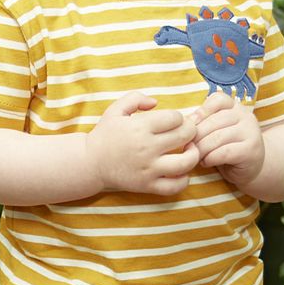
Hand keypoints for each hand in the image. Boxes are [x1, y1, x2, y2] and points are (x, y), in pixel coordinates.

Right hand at [86, 92, 200, 195]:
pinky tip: (180, 172)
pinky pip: (175, 186)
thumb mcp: (115, 109)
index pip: (176, 118)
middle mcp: (146, 148)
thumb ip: (136, 98)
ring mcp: (148, 169)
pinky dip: (184, 180)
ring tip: (189, 150)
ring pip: (186, 162)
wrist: (90, 162)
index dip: (179, 117)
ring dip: (193, 154)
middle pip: (185, 135)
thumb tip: (156, 102)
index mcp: (140, 127)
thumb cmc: (105, 134)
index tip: (173, 122)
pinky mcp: (147, 185)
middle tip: (186, 133)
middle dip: (190, 131)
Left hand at [190, 92, 264, 186]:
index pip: (217, 99)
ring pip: (217, 137)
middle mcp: (246, 116)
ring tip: (196, 156)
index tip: (191, 126)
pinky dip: (210, 158)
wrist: (250, 169)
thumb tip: (184, 122)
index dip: (201, 112)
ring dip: (201, 149)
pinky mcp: (251, 150)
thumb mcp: (214, 131)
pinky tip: (206, 162)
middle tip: (188, 147)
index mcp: (236, 107)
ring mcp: (251, 132)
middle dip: (196, 136)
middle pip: (214, 121)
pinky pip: (224, 152)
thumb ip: (203, 122)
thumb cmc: (226, 148)